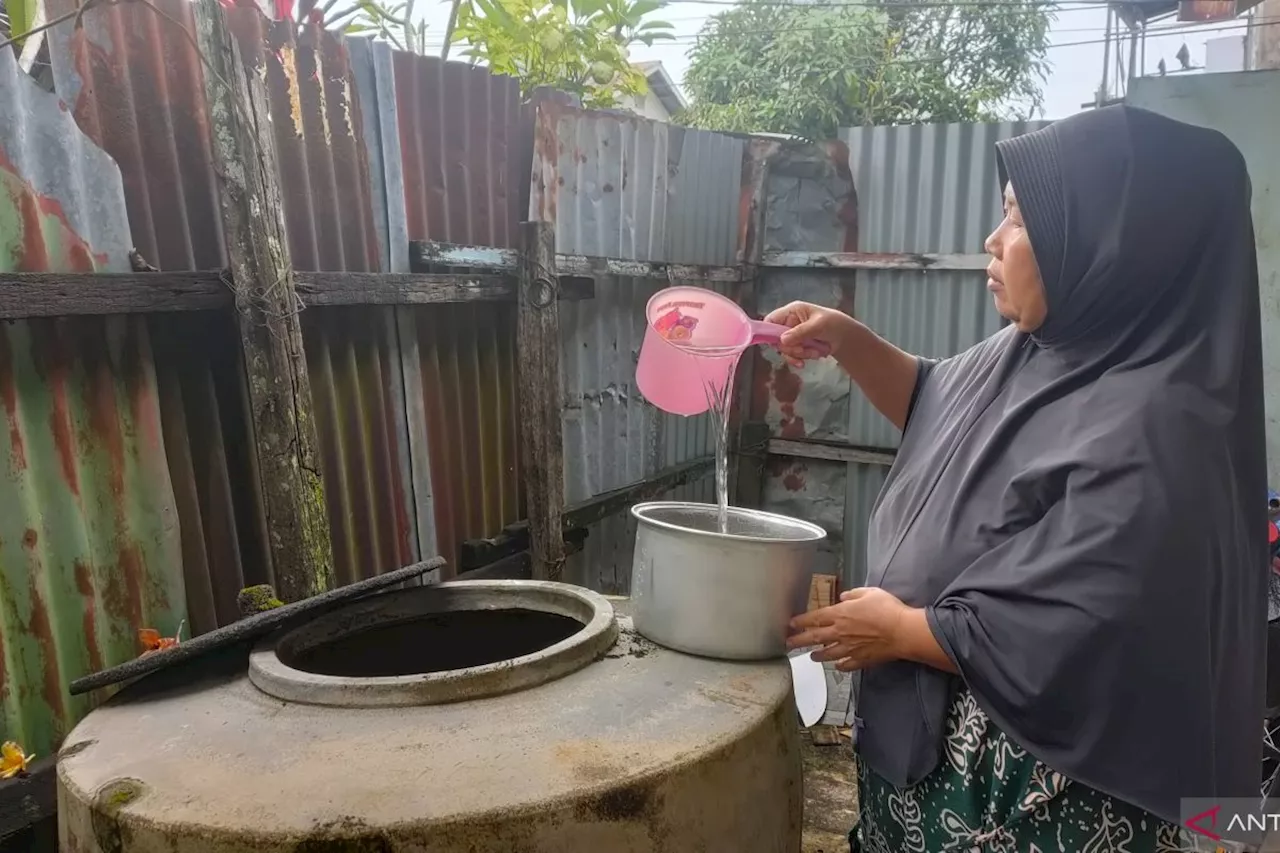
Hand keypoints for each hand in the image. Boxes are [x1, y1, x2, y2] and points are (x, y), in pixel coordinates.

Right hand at [763, 302, 859, 367]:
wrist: (845, 337)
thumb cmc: (834, 324)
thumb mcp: (819, 325)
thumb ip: (801, 332)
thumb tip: (782, 340)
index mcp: (791, 311)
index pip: (771, 320)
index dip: (767, 331)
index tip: (775, 343)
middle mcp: (788, 323)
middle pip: (776, 339)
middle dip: (790, 348)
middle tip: (803, 350)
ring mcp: (792, 336)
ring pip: (784, 350)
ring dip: (799, 355)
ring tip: (815, 352)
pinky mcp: (796, 347)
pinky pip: (791, 356)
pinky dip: (800, 359)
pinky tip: (809, 360)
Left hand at [787, 588, 912, 671]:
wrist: (902, 631)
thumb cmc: (886, 608)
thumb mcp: (869, 592)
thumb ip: (854, 594)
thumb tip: (843, 596)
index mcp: (840, 614)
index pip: (814, 618)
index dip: (801, 621)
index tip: (791, 625)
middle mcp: (840, 632)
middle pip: (814, 638)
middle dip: (799, 641)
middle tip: (788, 645)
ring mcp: (849, 648)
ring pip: (828, 653)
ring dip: (817, 655)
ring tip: (811, 656)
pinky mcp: (861, 660)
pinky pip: (846, 664)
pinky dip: (840, 666)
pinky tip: (837, 666)